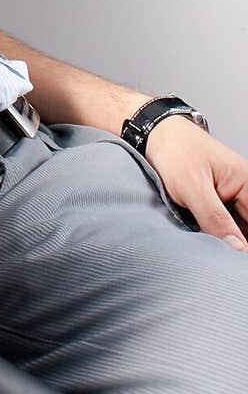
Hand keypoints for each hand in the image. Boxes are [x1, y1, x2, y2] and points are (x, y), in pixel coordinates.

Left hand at [145, 116, 247, 250]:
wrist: (154, 133)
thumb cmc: (174, 150)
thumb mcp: (192, 187)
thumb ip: (215, 218)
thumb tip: (239, 248)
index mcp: (246, 182)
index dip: (245, 243)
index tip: (235, 259)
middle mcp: (242, 189)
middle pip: (246, 227)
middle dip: (236, 244)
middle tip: (222, 260)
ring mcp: (229, 196)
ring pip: (235, 228)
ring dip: (224, 240)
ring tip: (210, 251)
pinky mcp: (215, 200)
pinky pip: (222, 223)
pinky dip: (214, 233)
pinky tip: (205, 242)